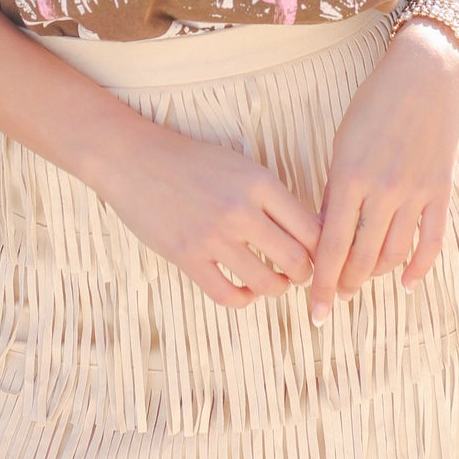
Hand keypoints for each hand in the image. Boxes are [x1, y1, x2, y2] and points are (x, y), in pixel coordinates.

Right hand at [100, 126, 321, 310]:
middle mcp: (240, 210)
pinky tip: (246, 290)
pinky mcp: (187, 257)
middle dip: (305, 273)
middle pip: (297, 260)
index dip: (323, 248)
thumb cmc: (192, 161)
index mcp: (260, 183)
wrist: (135, 159)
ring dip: (277, 288)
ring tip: (274, 281)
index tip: (319, 253)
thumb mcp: (241, 166)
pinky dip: (244, 300)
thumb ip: (272, 197)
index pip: (312, 228)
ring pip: (267, 283)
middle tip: (300, 272)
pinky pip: (227, 295)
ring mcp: (213, 236)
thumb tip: (310, 232)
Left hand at [308, 19, 458, 323]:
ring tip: (361, 282)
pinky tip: (405, 283)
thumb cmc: (373, 105)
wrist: (422, 77)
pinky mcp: (440, 191)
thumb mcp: (343, 143)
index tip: (315, 311)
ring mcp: (415, 192)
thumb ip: (336, 190)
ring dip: (375, 276)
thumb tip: (327, 235)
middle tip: (335, 297)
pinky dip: (418, 268)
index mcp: (350, 177)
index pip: (332, 246)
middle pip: (362, 258)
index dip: (323, 284)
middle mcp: (383, 190)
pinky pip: (431, 242)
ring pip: (394, 255)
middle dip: (346, 285)